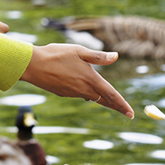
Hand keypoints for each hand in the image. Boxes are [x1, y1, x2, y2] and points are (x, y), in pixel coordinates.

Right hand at [19, 43, 133, 118]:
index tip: (131, 113)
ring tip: (111, 100)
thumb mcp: (79, 51)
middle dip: (116, 106)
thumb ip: (98, 56)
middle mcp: (83, 89)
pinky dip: (87, 93)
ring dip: (102, 99)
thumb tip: (116, 56)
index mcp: (90, 78)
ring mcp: (73, 93)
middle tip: (127, 112)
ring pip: (92, 97)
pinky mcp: (64, 93)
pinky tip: (87, 90)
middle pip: (104, 99)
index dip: (122, 104)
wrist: (33, 65)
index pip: (111, 94)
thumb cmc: (56, 54)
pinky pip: (80, 94)